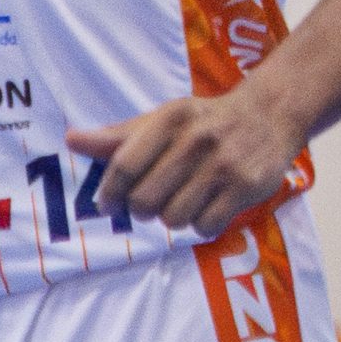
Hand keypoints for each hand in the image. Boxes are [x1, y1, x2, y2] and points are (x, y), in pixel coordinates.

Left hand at [66, 83, 303, 240]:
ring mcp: (223, 165)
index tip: (106, 204)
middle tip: (148, 204)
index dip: (109, 191)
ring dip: (172, 218)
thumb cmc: (203, 121)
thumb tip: (71, 140)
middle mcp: (196, 140)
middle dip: (140, 210)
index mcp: (169, 119)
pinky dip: (200, 225)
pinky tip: (206, 207)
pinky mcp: (246, 188)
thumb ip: (118, 136)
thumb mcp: (161, 119)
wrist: (269, 115)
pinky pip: (206, 226)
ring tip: (180, 202)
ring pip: (174, 218)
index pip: (124, 164)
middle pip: (145, 200)